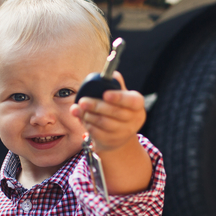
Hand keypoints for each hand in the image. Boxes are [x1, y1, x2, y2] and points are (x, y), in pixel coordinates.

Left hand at [72, 72, 151, 195]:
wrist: (118, 135)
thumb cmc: (117, 110)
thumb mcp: (119, 98)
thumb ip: (115, 86)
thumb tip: (113, 74)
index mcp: (137, 105)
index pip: (132, 101)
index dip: (119, 97)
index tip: (105, 94)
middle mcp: (134, 120)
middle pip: (115, 112)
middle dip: (96, 105)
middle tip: (82, 101)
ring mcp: (124, 133)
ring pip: (103, 123)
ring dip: (88, 115)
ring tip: (78, 108)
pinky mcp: (113, 141)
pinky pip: (97, 132)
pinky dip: (87, 124)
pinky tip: (82, 118)